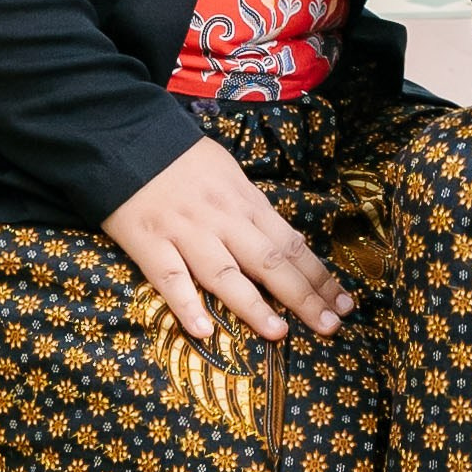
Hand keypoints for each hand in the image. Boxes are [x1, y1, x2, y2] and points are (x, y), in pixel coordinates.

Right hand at [103, 135, 354, 344]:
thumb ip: (253, 210)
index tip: (344, 303)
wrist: (127, 138)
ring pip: (225, 274)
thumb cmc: (183, 160)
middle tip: (330, 326)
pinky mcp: (149, 243)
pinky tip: (204, 332)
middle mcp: (222, 219)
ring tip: (279, 333)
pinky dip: (186, 305)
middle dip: (304, 296)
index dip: (319, 276)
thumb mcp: (230, 174)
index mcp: (246, 202)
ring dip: (254, 305)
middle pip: (270, 261)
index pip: (292, 244)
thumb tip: (281, 243)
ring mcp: (185, 233)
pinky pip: (170, 278)